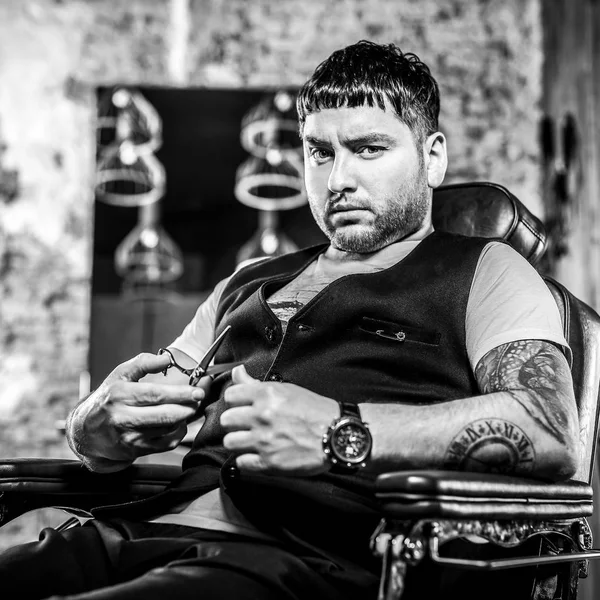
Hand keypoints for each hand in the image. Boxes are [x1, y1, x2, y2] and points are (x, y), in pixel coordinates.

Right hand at [67, 353, 209, 470]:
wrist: (87, 432)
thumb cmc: (108, 399)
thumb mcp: (119, 375)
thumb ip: (143, 363)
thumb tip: (166, 359)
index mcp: (119, 394)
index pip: (155, 394)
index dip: (180, 393)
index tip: (197, 391)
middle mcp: (122, 417)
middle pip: (164, 415)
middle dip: (187, 407)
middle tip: (198, 399)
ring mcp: (128, 437)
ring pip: (167, 429)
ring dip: (184, 418)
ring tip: (188, 408)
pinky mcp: (134, 451)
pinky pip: (166, 444)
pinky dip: (177, 433)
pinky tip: (178, 423)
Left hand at [221, 365, 338, 474]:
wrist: (337, 434)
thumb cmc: (315, 410)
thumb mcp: (287, 389)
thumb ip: (256, 383)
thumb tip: (238, 372)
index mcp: (266, 394)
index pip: (230, 395)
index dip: (235, 402)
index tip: (241, 407)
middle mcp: (262, 416)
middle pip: (226, 420)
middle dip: (234, 423)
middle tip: (245, 426)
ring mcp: (264, 440)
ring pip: (229, 442)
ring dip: (238, 443)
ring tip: (249, 441)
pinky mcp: (270, 462)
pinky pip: (242, 463)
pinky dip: (247, 461)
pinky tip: (256, 456)